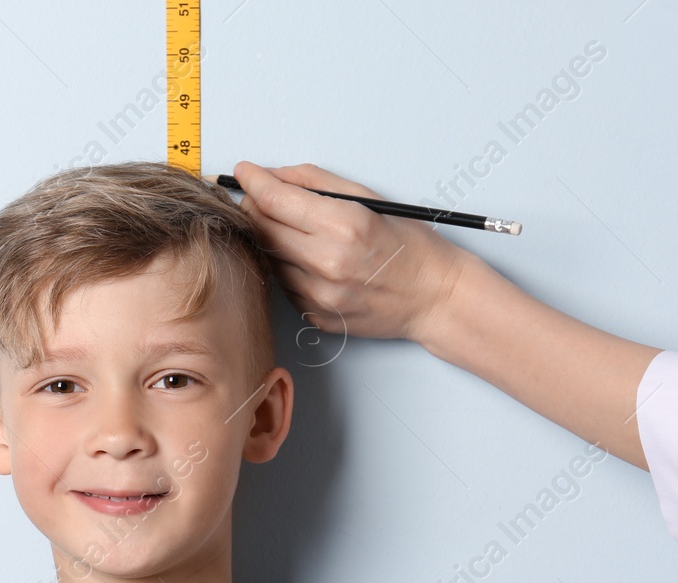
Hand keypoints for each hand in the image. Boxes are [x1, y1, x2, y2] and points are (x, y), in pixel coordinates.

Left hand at [231, 161, 474, 345]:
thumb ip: (316, 182)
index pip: (275, 200)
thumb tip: (274, 175)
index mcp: (344, 225)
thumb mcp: (369, 198)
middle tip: (262, 196)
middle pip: (263, 228)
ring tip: (297, 230)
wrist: (434, 297)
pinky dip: (289, 267)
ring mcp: (320, 295)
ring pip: (269, 258)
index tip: (243, 171)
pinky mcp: (316, 317)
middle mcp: (328, 263)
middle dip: (256, 207)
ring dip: (272, 239)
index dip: (253, 181)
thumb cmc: (409, 246)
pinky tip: (310, 260)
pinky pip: (284, 285)